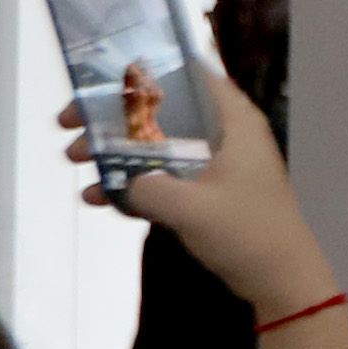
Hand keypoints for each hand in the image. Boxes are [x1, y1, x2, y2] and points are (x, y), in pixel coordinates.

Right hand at [77, 53, 332, 316]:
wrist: (278, 278)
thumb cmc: (246, 232)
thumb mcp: (191, 208)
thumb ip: (149, 188)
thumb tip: (120, 179)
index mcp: (233, 122)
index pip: (190, 74)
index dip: (146, 70)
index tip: (101, 74)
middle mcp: (223, 134)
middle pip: (162, 109)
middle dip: (114, 116)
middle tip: (69, 122)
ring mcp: (213, 163)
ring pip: (156, 143)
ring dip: (116, 150)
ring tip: (73, 160)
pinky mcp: (204, 191)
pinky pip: (161, 176)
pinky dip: (132, 183)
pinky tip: (94, 197)